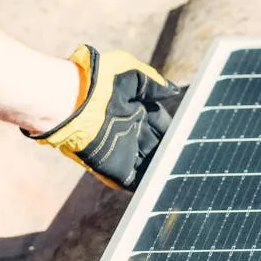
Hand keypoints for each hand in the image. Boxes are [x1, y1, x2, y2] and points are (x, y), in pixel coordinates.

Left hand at [24, 45, 179, 190]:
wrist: (68, 98)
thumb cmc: (98, 80)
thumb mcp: (132, 73)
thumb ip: (154, 84)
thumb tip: (174, 91)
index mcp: (135, 109)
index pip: (161, 124)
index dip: (175, 130)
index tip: (189, 135)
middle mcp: (129, 130)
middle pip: (157, 146)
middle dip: (171, 152)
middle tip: (192, 159)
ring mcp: (120, 149)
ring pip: (148, 163)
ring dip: (162, 169)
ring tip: (184, 176)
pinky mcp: (110, 165)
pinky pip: (130, 179)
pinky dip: (145, 184)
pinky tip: (162, 187)